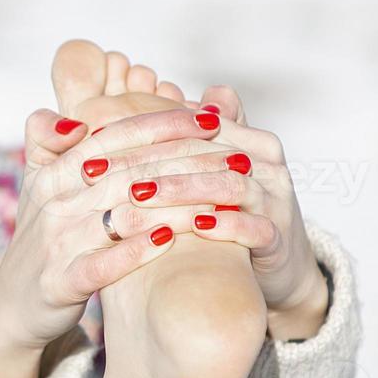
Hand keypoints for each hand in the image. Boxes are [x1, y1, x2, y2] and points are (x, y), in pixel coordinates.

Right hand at [0, 106, 224, 377]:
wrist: (11, 307)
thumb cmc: (41, 241)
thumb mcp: (39, 187)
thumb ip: (52, 144)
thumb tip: (80, 119)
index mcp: (51, 173)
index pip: (112, 136)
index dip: (162, 124)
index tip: (210, 119)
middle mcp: (52, 202)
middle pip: (127, 172)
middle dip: (186, 161)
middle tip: (235, 158)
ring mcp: (54, 244)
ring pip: (121, 214)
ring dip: (177, 205)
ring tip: (222, 197)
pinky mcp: (59, 283)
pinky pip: (101, 265)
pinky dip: (135, 251)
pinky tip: (170, 241)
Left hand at [118, 84, 328, 340]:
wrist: (276, 266)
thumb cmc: (231, 213)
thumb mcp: (205, 174)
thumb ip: (177, 142)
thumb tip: (123, 110)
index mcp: (247, 140)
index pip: (194, 125)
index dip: (145, 131)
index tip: (98, 141)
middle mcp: (264, 164)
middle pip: (207, 150)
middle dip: (153, 159)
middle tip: (106, 170)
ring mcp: (274, 200)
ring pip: (232, 184)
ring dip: (183, 189)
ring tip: (140, 195)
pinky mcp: (279, 239)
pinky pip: (257, 227)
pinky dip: (227, 225)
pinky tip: (194, 226)